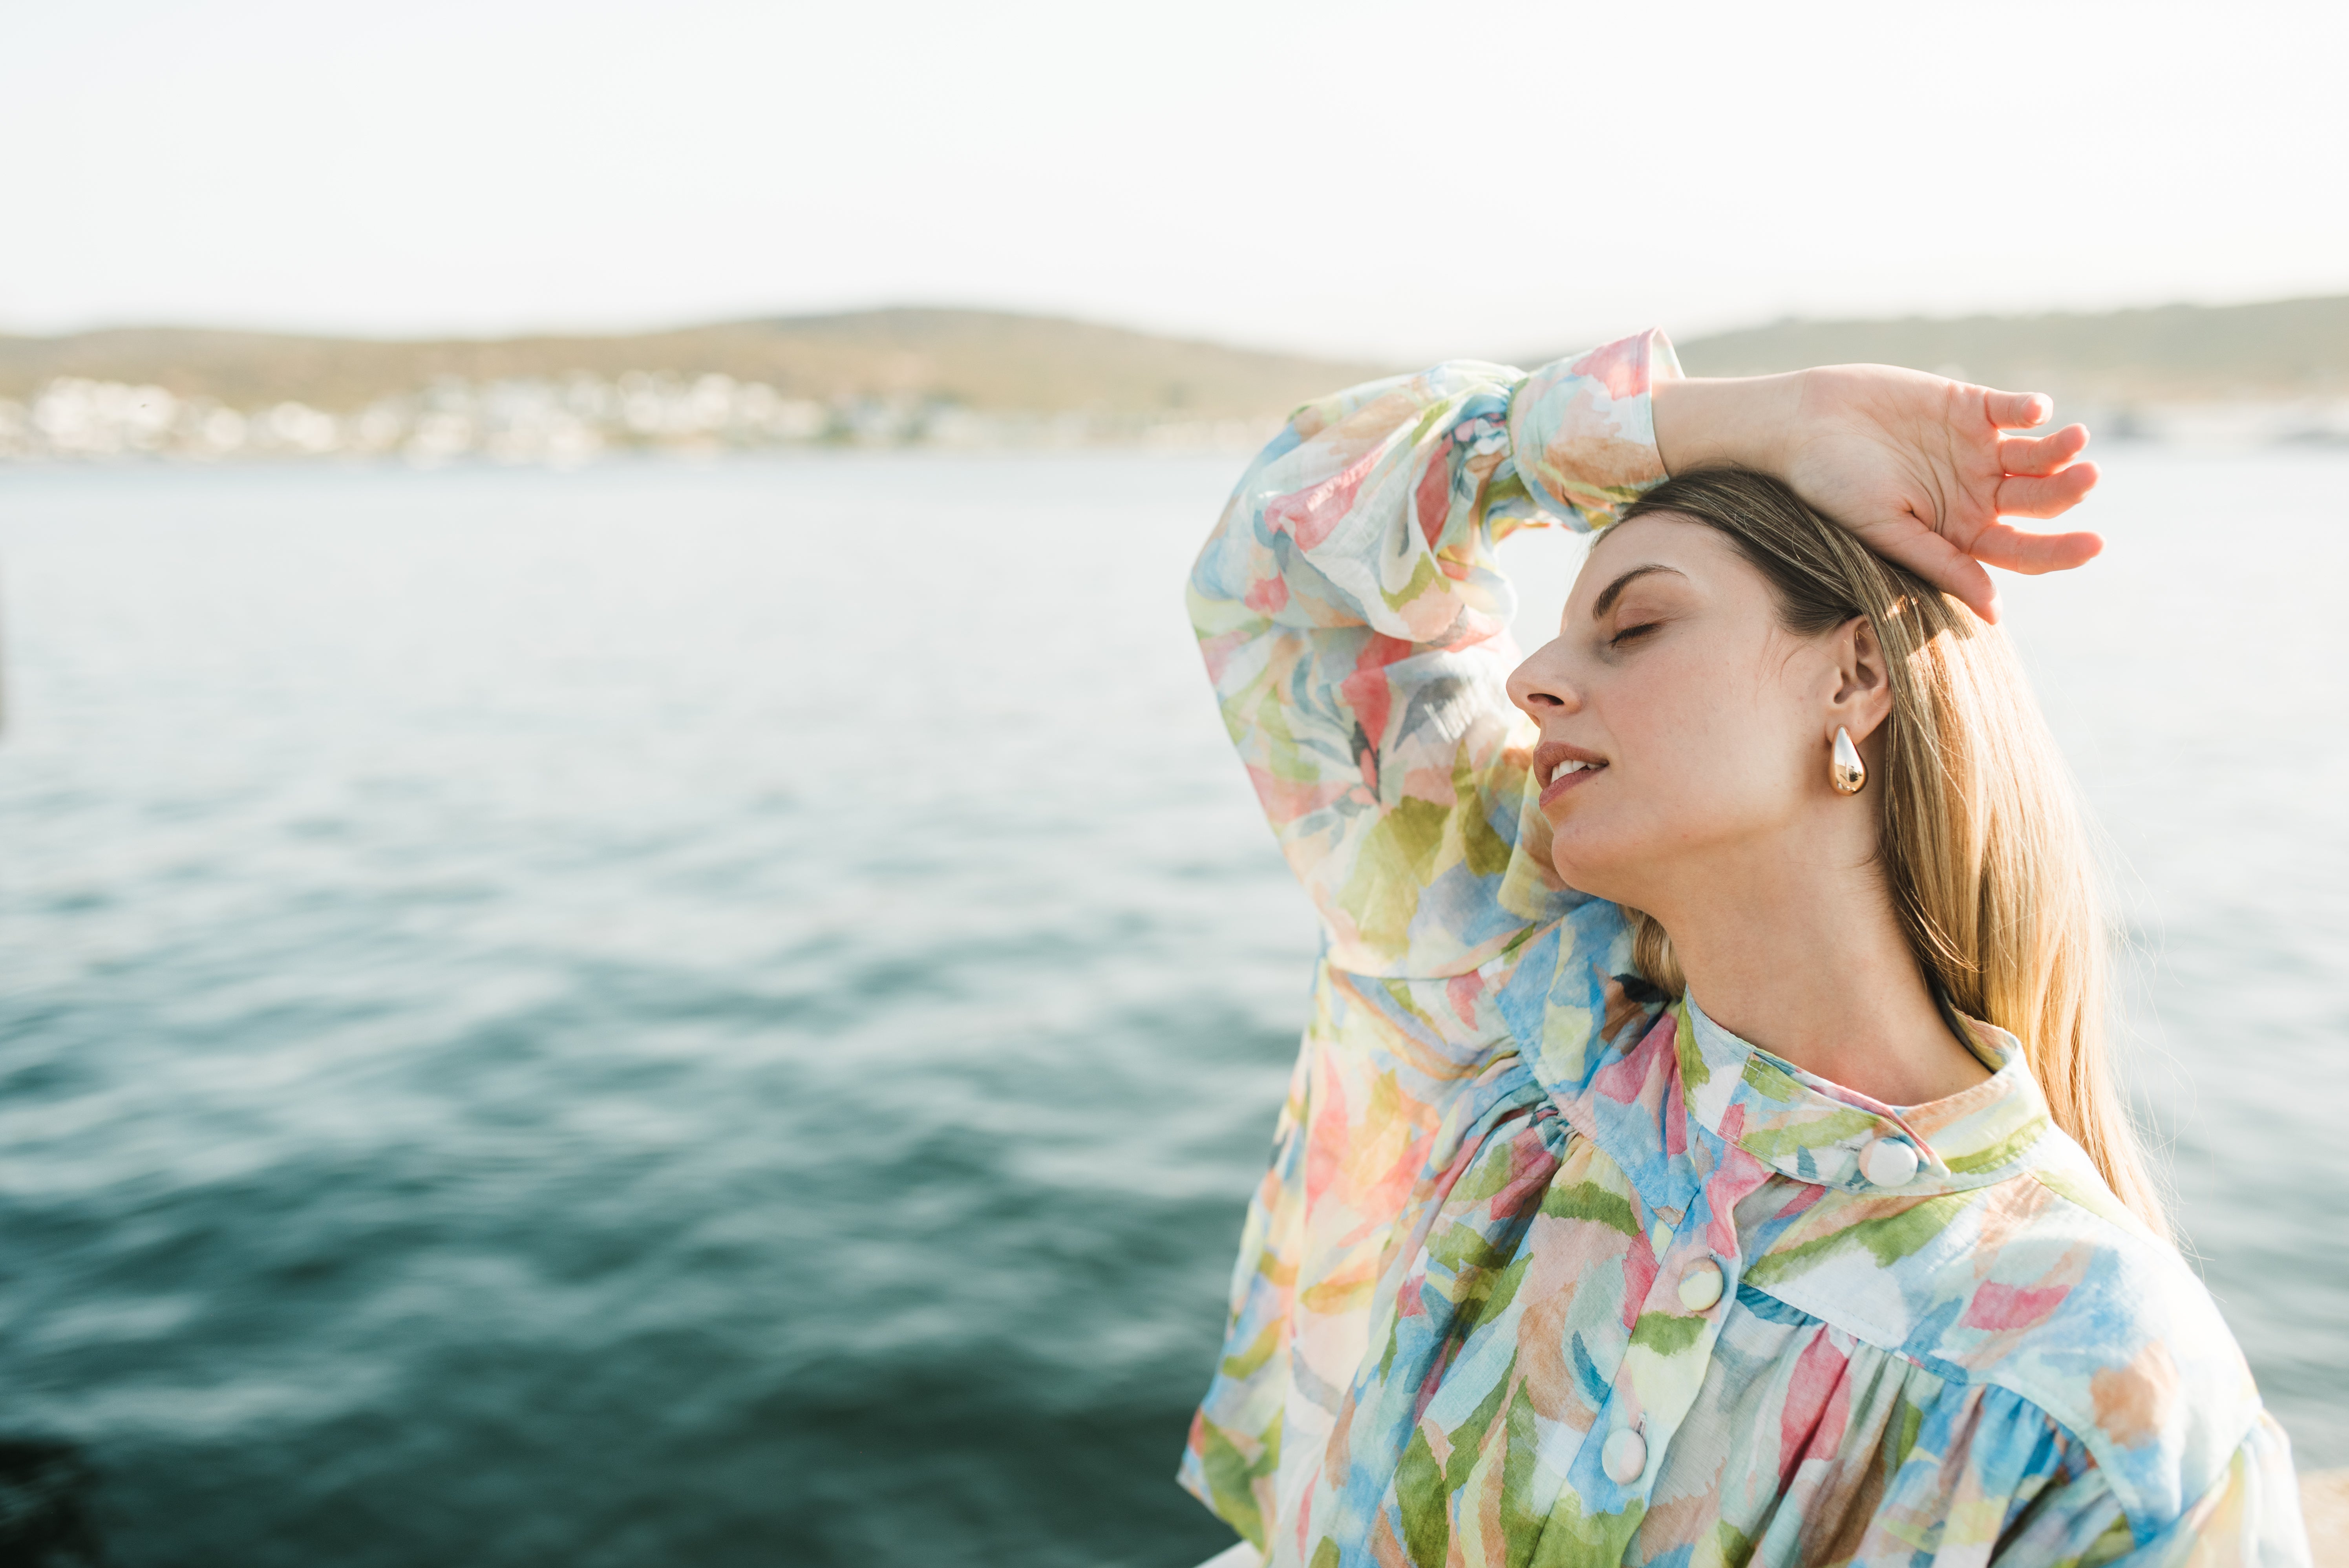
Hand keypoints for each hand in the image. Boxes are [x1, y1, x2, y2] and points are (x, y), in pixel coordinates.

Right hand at [1652, 366, 2100, 622]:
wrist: (1801, 425)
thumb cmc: (1833, 486)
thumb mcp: (1886, 530)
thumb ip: (1941, 561)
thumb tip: (1995, 612)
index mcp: (1960, 532)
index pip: (2021, 549)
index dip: (2061, 550)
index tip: (2094, 544)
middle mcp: (1976, 492)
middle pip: (2039, 499)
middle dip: (2068, 491)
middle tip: (2088, 477)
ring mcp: (1976, 448)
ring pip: (2038, 452)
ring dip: (2061, 447)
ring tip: (2074, 439)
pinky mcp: (1968, 405)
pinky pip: (2012, 409)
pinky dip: (2029, 408)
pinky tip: (2035, 410)